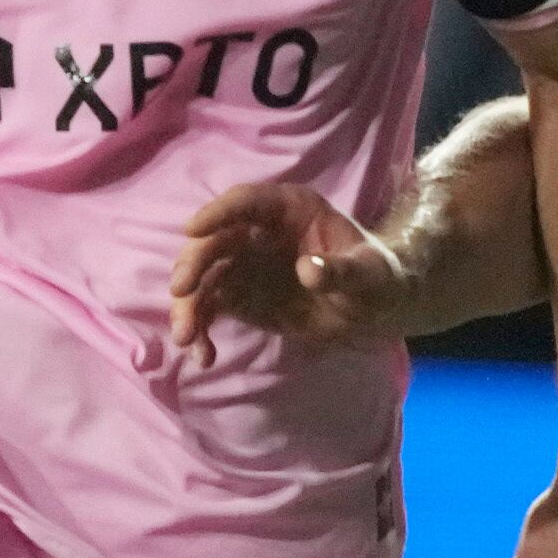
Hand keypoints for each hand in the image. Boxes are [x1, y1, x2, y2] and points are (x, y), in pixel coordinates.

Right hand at [170, 182, 414, 366]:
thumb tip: (308, 271)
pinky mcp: (239, 295)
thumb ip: (341, 271)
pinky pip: (209, 307)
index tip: (193, 230)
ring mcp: (244, 263)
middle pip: (214, 241)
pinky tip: (204, 354)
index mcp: (289, 210)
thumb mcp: (368, 274)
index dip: (218, 213)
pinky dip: (201, 329)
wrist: (372, 308)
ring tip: (187, 339)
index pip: (246, 202)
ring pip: (204, 277)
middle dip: (193, 265)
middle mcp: (258, 231)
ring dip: (189, 306)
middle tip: (182, 292)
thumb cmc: (374, 278)